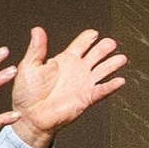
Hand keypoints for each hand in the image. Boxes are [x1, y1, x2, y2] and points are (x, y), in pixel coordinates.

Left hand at [6, 25, 129, 147]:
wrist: (30, 117)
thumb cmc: (27, 94)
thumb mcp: (29, 67)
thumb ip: (36, 48)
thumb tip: (37, 30)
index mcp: (65, 60)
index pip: (82, 44)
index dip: (88, 38)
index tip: (94, 34)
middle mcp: (77, 70)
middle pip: (97, 55)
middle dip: (104, 48)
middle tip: (110, 43)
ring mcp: (84, 84)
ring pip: (103, 70)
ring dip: (113, 64)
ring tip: (121, 58)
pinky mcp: (86, 98)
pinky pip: (102, 91)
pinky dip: (111, 86)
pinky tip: (119, 80)